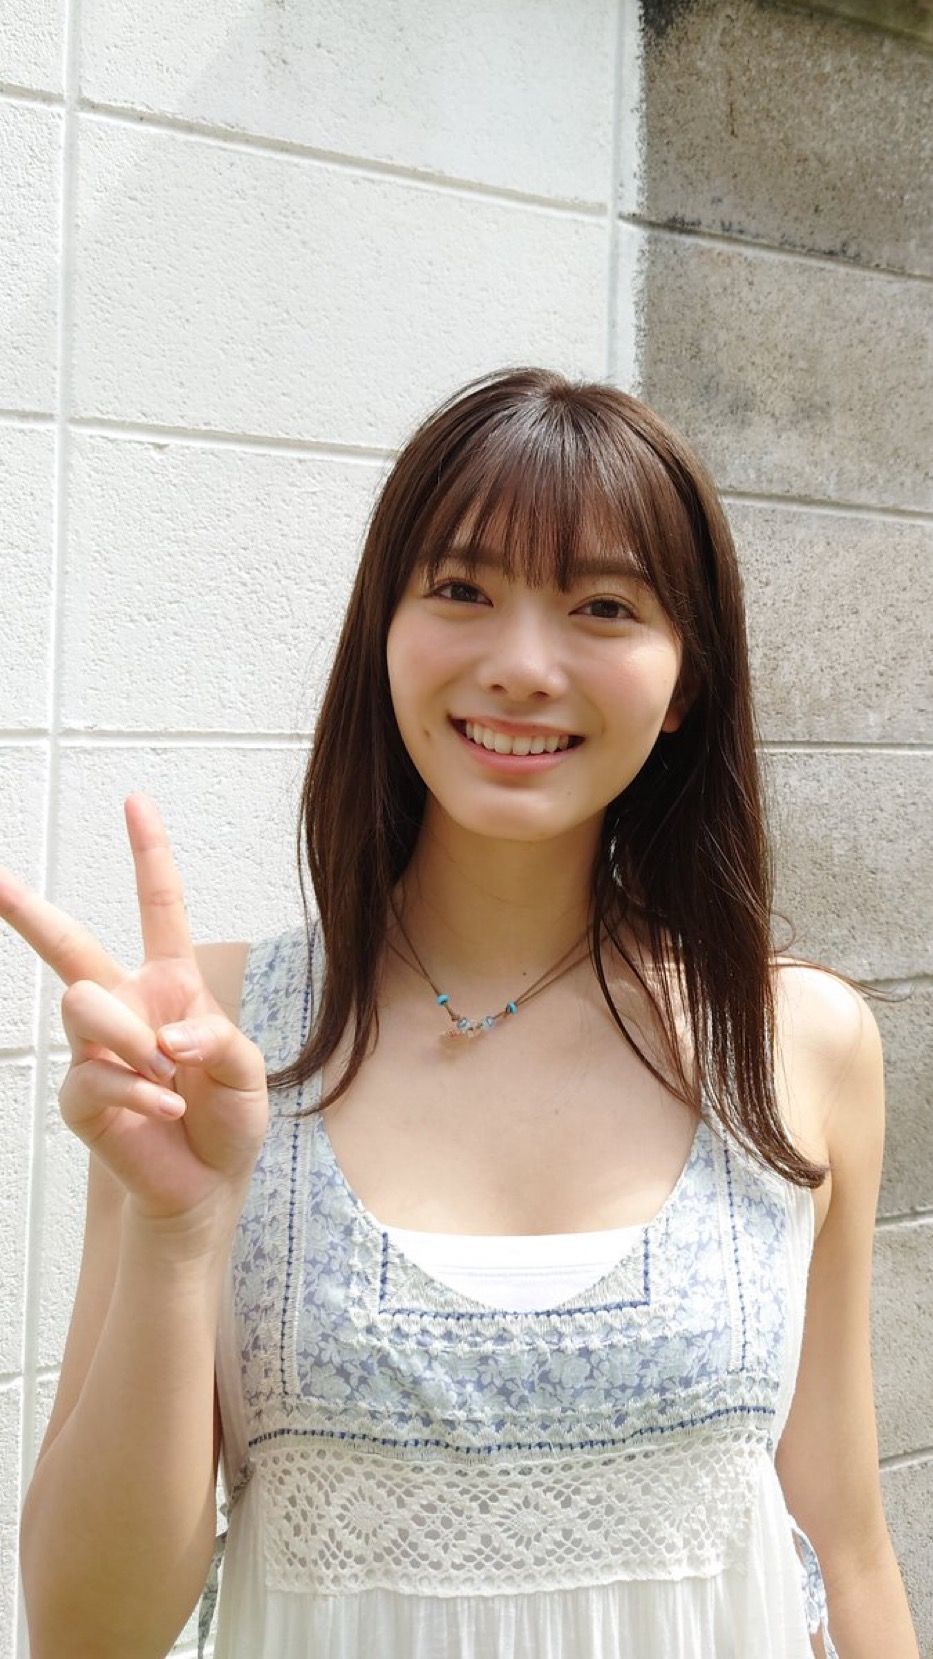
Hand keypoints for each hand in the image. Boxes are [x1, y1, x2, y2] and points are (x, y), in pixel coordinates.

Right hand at [0, 793, 267, 1226]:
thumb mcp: (248, 1071)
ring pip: (83, 1006)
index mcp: (170, 984)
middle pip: (68, 945)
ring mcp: (95, 1050)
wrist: (207, 1185)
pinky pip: (94, 1074)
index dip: (148, 853)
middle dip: (27, 911)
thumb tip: (168, 1038)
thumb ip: (220, 1041)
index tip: (135, 800)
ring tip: (165, 1075)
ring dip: (131, 1040)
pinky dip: (138, 1091)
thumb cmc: (226, 1120)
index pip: (156, 907)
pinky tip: (163, 1110)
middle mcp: (125, 1006)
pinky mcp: (80, 1095)